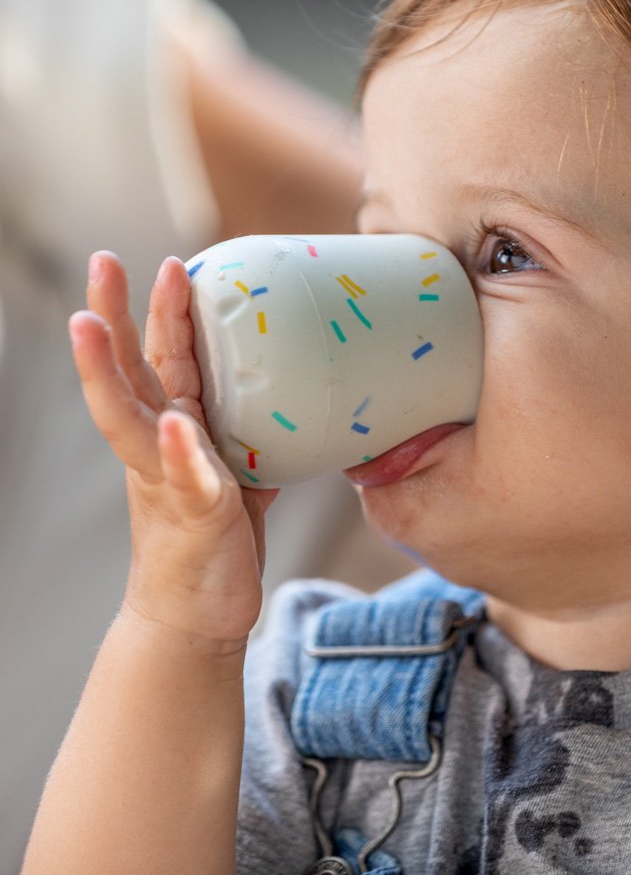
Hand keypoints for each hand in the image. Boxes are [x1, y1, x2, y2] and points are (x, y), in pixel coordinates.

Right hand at [69, 251, 277, 647]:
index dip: (159, 311)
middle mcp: (160, 447)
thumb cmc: (217, 537)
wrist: (199, 613)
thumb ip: (250, 432)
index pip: (161, 359)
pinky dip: (181, 453)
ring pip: (130, 418)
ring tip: (90, 325)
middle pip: (130, 373)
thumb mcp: (239, 471)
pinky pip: (187, 481)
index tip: (164, 262)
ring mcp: (168, 480)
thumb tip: (297, 396)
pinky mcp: (193, 515)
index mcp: (175, 429)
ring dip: (108, 371)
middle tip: (103, 261)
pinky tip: (176, 426)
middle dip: (112, 317)